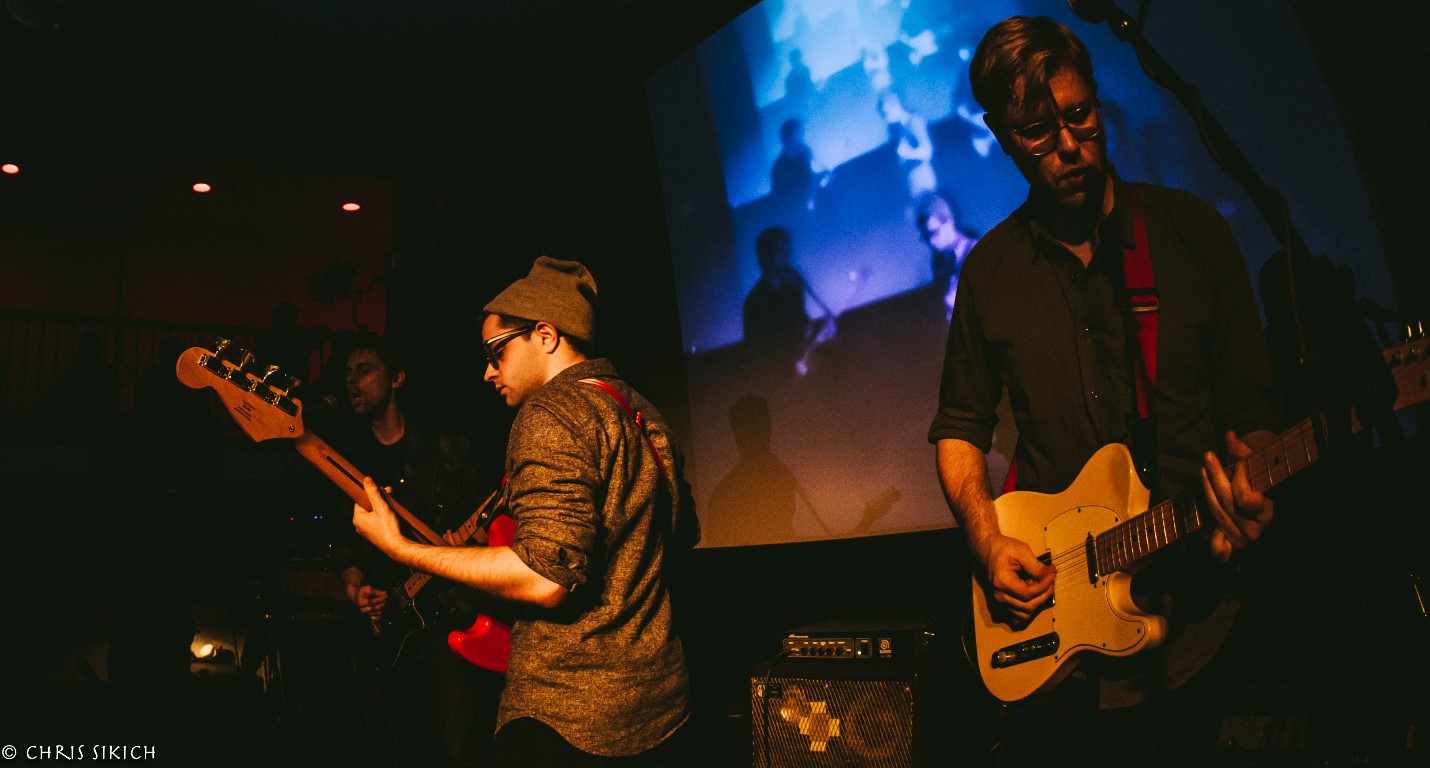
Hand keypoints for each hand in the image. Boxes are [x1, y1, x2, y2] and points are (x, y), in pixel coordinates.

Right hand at [346, 583, 387, 620]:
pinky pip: (376, 619)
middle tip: (386, 597)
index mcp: (361, 603)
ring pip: (378, 613)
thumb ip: (376, 591)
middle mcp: (363, 610)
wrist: (356, 597)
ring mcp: (366, 614)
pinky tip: (382, 609)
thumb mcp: (367, 588)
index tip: (386, 594)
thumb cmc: (362, 592)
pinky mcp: (368, 616)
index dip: (381, 598)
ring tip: (384, 601)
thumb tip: (385, 594)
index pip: (373, 602)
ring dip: (384, 607)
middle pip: (377, 608)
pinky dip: (381, 615)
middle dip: (384, 602)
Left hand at [352, 477, 402, 552]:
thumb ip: (373, 492)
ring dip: (383, 507)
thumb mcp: (381, 506)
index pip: (361, 500)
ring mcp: (368, 532)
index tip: (381, 489)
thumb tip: (366, 479)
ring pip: (374, 514)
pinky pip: (378, 522)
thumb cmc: (389, 528)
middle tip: (390, 494)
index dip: (371, 493)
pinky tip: (394, 515)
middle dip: (379, 499)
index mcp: (358, 519)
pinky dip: (385, 516)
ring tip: (393, 505)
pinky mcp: (376, 536)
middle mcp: (360, 526)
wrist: (398, 548)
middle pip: (368, 507)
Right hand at [979, 533, 1055, 625]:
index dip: (1044, 585)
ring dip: (1037, 603)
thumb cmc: (1002, 548)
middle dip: (1044, 594)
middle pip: (1028, 606)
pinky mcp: (1003, 603)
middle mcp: (1000, 595)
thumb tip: (1050, 574)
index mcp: (1002, 582)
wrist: (987, 549)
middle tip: (1049, 579)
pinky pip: (1018, 617)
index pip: (1029, 593)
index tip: (1052, 574)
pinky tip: (1032, 596)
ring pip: (1024, 615)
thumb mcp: (1021, 551)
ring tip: (1040, 587)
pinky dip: (1028, 610)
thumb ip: (1036, 566)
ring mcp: (1000, 601)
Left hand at [1202, 430, 1274, 561]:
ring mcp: (1243, 539)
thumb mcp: (1260, 467)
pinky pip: (1220, 548)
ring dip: (1207, 491)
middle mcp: (1256, 528)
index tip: (1236, 464)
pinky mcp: (1232, 545)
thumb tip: (1229, 435)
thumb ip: (1244, 453)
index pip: (1245, 498)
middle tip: (1208, 457)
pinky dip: (1214, 544)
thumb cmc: (1265, 482)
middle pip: (1227, 503)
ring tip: (1203, 471)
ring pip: (1217, 514)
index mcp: (1267, 511)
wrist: (1271, 504)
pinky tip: (1205, 533)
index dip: (1240, 480)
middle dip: (1216, 478)